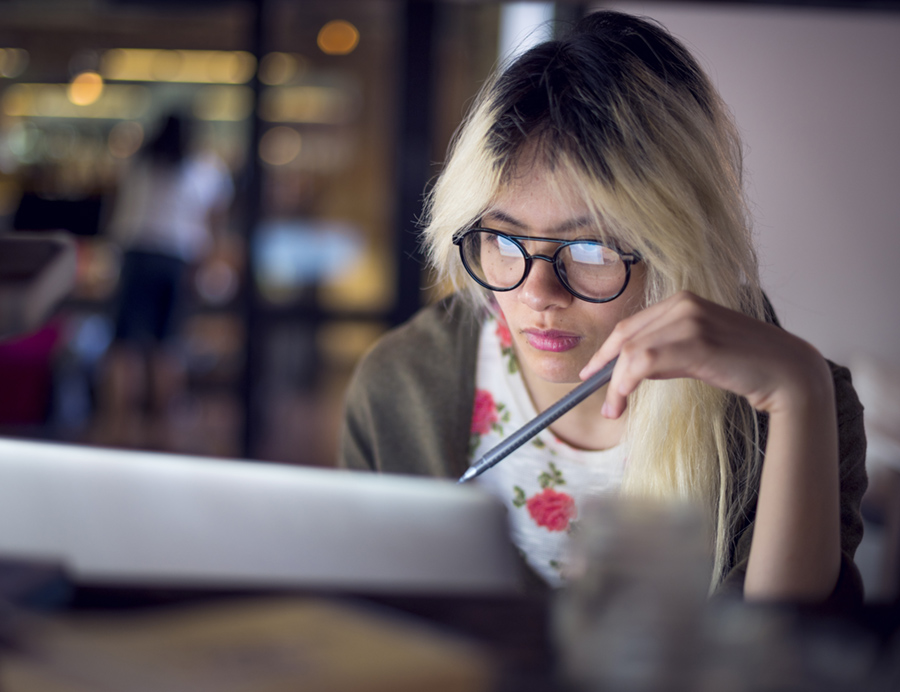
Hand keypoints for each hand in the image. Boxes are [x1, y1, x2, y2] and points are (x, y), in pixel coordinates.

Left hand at [581, 291, 840, 599]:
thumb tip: (633, 369)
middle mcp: (683, 304)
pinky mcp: (696, 341)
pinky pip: (643, 362)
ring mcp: (690, 320)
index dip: (606, 350)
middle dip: (605, 369)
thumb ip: (668, 352)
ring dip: (615, 383)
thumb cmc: (745, 366)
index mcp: (683, 301)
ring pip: (631, 350)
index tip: (591, 372)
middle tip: (598, 398)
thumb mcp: (699, 351)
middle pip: (626, 336)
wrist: (788, 372)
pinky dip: (626, 384)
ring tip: (613, 409)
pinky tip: (623, 402)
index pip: (631, 325)